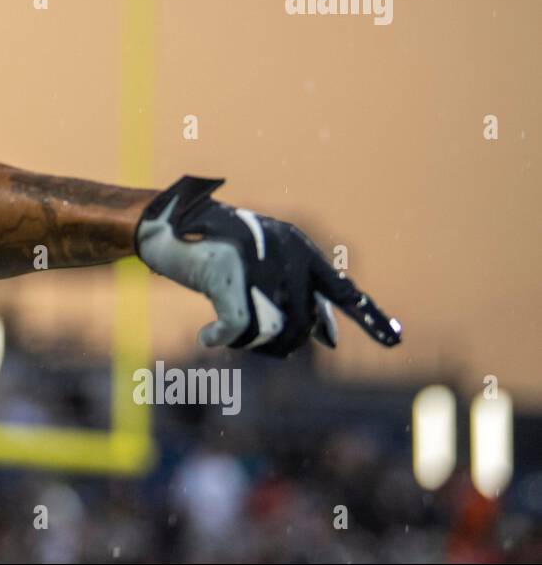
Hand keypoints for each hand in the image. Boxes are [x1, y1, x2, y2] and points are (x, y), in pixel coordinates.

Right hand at [134, 175, 401, 358]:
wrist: (168, 223)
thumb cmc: (216, 246)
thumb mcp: (263, 265)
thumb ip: (297, 294)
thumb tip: (329, 338)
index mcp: (298, 247)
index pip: (342, 290)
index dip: (369, 317)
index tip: (396, 341)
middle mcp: (285, 253)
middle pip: (302, 324)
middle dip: (280, 341)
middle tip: (253, 339)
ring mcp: (257, 264)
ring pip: (272, 331)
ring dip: (248, 340)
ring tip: (226, 331)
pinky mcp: (228, 278)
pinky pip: (237, 331)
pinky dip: (221, 338)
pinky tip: (207, 337)